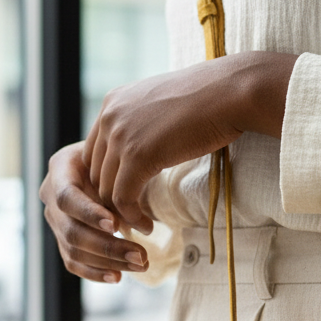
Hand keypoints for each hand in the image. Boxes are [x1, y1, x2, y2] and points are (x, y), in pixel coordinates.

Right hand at [40, 142, 147, 283]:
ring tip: (141, 264)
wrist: (107, 162)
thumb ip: (123, 185)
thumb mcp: (120, 159)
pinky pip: (74, 262)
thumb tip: (137, 221)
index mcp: (61, 169)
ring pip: (75, 249)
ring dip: (110, 261)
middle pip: (72, 230)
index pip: (67, 197)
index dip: (89, 213)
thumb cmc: (118, 157)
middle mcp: (50, 195)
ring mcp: (55, 220)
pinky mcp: (63, 239)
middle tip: (141, 255)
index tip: (115, 225)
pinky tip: (118, 277)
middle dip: (108, 246)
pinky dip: (96, 272)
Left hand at [83, 51, 296, 233]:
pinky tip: (148, 227)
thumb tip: (154, 147)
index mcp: (113, 103)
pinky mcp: (137, 156)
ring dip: (121, 213)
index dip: (105, 179)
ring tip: (140, 227)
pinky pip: (123, 197)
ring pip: (106, 188)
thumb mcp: (166, 108)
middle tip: (128, 220)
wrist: (227, 94)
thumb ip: (148, 125)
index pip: (93, 151)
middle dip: (108, 199)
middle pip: (95, 171)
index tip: (125, 198)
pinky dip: (133, 217)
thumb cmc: (209, 100)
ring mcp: (120, 136)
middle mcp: (110, 117)